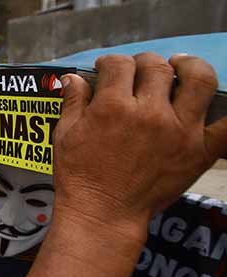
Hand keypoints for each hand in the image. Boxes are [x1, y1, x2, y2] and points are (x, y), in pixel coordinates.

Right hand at [53, 53, 226, 248]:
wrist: (104, 213)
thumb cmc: (80, 176)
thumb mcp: (65, 134)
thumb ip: (73, 101)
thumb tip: (73, 77)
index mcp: (112, 107)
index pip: (119, 65)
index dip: (110, 63)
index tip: (106, 69)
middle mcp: (149, 113)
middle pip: (156, 67)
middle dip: (144, 63)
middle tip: (139, 72)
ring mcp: (179, 131)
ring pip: (198, 80)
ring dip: (190, 67)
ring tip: (182, 67)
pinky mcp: (198, 151)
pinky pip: (226, 126)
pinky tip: (216, 103)